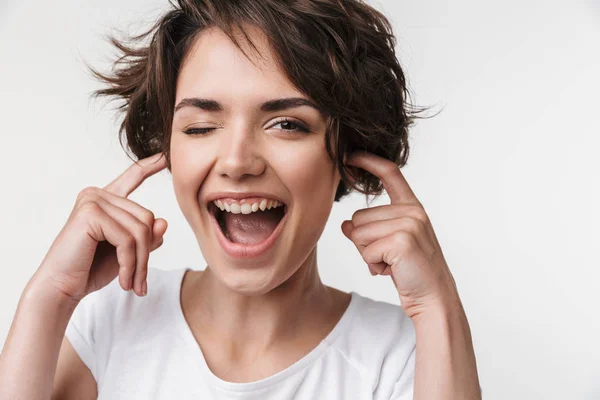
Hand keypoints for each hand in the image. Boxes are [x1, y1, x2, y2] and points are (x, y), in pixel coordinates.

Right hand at [30, 153, 168, 303]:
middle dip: (146, 253)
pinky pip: (127, 240)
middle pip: (147, 218)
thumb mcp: (127, 252)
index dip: (148, 167)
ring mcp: (92, 201)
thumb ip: (145, 237)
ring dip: (140, 263)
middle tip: (140, 281)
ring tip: (133, 284)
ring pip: (140, 230)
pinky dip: (130, 263)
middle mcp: (97, 195)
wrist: (61, 288)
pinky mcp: (90, 214)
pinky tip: (124, 280)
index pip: (131, 178)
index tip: (165, 156)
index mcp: (105, 200)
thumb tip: (163, 222)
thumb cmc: (90, 270)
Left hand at [341, 151, 458, 317]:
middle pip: (357, 218)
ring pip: (358, 234)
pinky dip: (372, 265)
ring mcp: (409, 224)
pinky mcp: (402, 241)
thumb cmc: (410, 272)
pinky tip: (392, 271)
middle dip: (363, 243)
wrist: (434, 298)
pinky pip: (365, 250)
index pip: (389, 173)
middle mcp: (412, 211)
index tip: (349, 155)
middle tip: (388, 258)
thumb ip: (368, 230)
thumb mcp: (388, 245)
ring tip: (391, 264)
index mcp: (412, 207)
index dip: (367, 161)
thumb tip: (345, 225)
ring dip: (367, 255)